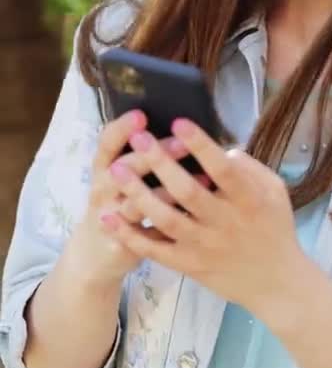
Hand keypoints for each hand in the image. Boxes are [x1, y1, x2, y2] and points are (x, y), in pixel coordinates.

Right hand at [70, 110, 194, 284]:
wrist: (95, 252)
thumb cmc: (116, 200)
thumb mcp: (117, 174)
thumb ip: (141, 152)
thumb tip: (177, 124)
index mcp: (103, 167)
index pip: (106, 143)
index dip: (121, 129)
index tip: (141, 115)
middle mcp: (103, 189)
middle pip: (122, 169)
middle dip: (151, 156)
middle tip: (181, 143)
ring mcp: (111, 217)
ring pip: (135, 204)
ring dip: (166, 192)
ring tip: (200, 178)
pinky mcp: (123, 243)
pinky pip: (147, 235)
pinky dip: (169, 224)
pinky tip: (193, 214)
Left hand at [99, 119, 305, 320]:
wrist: (275, 283)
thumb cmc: (275, 228)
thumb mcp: (275, 191)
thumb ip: (251, 167)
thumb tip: (222, 149)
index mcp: (248, 199)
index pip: (222, 170)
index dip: (200, 146)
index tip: (179, 123)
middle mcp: (224, 222)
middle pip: (187, 191)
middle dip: (160, 162)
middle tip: (138, 138)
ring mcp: (204, 246)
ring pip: (166, 219)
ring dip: (139, 194)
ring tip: (117, 170)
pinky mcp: (188, 265)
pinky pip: (155, 250)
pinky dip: (130, 234)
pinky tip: (108, 218)